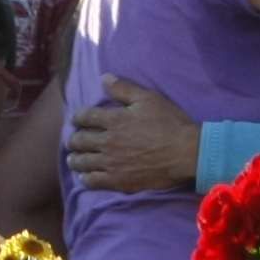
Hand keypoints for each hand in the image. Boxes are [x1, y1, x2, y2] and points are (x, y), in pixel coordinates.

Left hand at [62, 76, 201, 192]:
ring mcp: (111, 163)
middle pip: (79, 140)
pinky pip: (92, 181)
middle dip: (73, 140)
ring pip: (82, 162)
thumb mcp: (148, 98)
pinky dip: (85, 178)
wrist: (186, 152)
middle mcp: (108, 141)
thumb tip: (103, 78)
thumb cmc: (170, 123)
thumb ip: (124, 88)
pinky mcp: (119, 181)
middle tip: (73, 141)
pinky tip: (85, 177)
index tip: (76, 120)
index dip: (77, 118)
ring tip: (74, 159)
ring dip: (75, 159)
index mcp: (114, 119)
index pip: (85, 117)